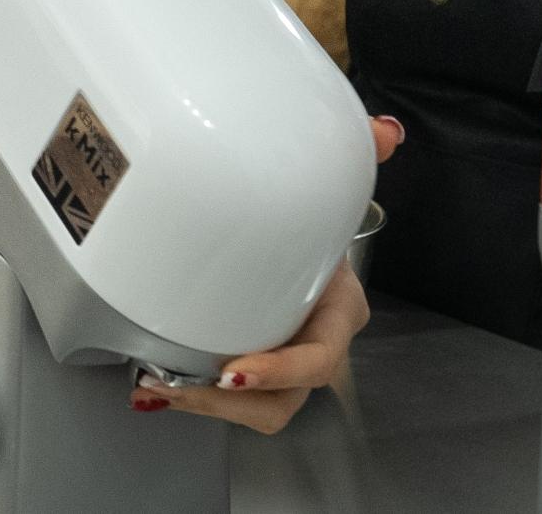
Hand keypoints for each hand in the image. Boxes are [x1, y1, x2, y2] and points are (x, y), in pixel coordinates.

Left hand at [128, 115, 402, 431]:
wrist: (301, 235)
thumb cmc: (313, 220)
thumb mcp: (330, 186)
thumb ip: (357, 153)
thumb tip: (386, 131)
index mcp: (337, 311)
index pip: (319, 357)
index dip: (281, 370)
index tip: (235, 368)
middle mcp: (316, 346)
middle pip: (283, 400)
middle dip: (227, 403)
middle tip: (175, 382)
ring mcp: (286, 366)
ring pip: (256, 409)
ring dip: (205, 406)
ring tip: (157, 386)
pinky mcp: (254, 371)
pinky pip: (231, 401)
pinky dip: (193, 397)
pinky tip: (156, 387)